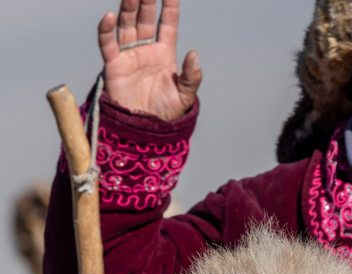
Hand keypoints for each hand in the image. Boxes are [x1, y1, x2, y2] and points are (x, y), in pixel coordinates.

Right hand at [98, 0, 201, 120]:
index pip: (167, 24)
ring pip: (126, 24)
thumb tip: (194, 54)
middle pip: (145, 18)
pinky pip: (107, 44)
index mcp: (164, 54)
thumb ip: (192, 77)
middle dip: (147, 0)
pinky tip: (110, 16)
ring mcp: (128, 55)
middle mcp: (145, 50)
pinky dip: (106, 29)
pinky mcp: (113, 65)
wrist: (145, 131)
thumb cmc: (166, 114)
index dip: (169, 7)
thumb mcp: (185, 97)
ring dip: (129, 7)